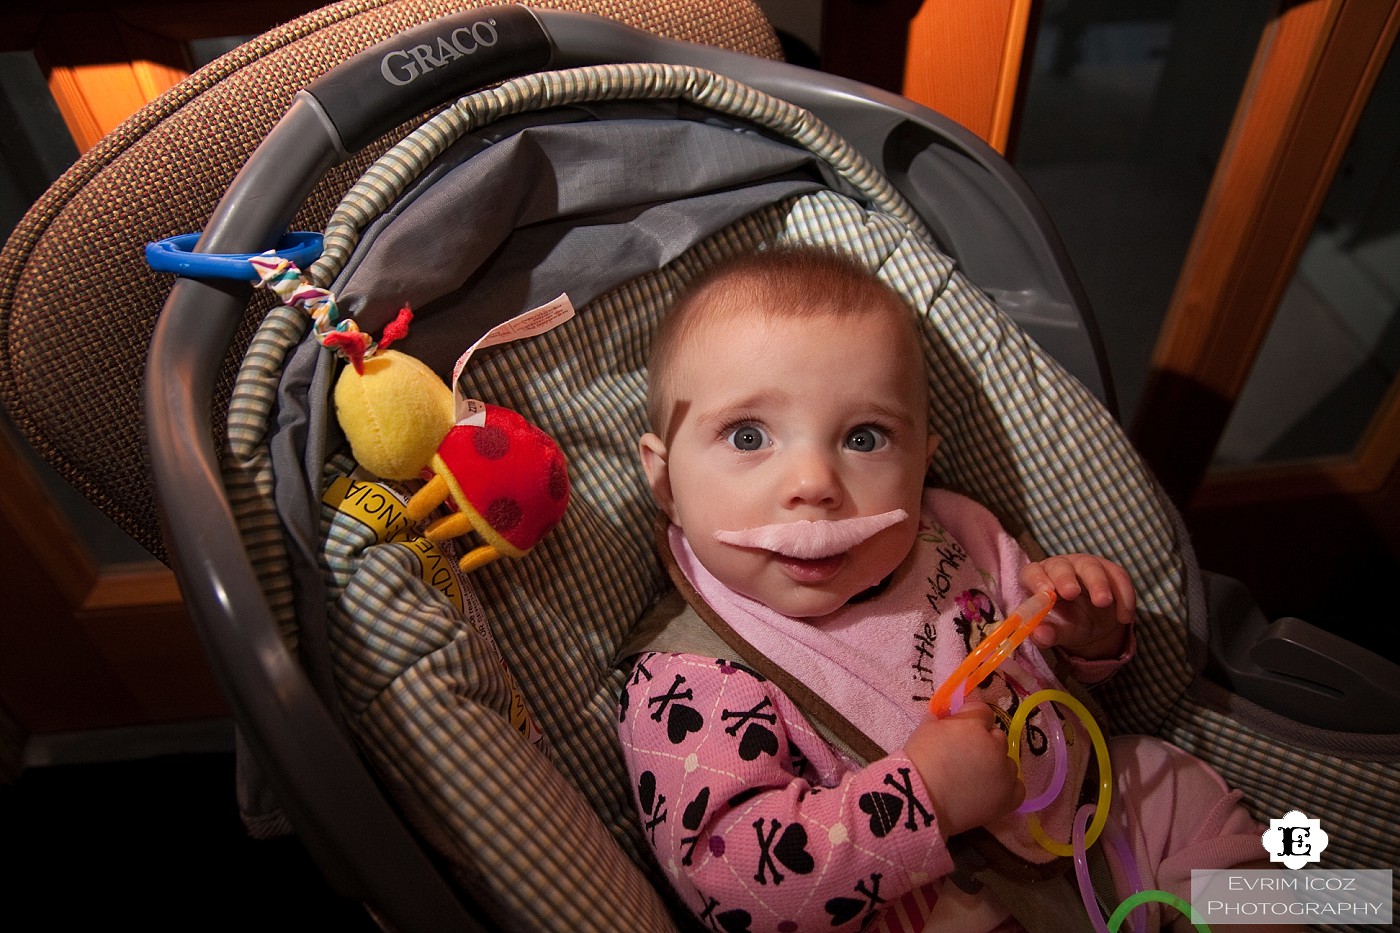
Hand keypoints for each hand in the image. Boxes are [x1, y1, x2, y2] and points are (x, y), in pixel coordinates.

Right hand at [902, 704, 1022, 837]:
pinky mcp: (1008, 797)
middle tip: (965, 756)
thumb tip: (943, 718)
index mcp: (974, 726)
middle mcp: (995, 746)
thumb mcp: (924, 731)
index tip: (959, 728)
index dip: (971, 719)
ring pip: (1008, 761)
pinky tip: (992, 790)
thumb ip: (939, 721)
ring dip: (995, 765)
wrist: (921, 801)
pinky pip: (1017, 787)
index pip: (983, 712)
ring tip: (976, 778)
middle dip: (983, 742)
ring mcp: (1004, 773)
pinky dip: (1007, 787)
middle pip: (997, 737)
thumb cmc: (918, 763)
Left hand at [1020, 554, 1134, 660]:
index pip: (1032, 573)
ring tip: (1103, 603)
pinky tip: (1123, 617)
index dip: (1036, 580)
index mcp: (1039, 579)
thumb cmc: (1067, 623)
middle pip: (1060, 566)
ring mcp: (1086, 566)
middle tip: (1071, 593)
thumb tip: (1039, 635)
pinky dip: (1122, 596)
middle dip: (1065, 578)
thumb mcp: (1058, 632)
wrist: (1095, 625)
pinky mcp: (1111, 571)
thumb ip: (1047, 634)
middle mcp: (1060, 567)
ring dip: (1098, 584)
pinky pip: (1118, 577)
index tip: (1045, 593)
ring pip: (1091, 567)